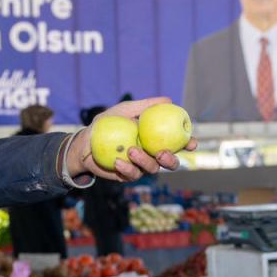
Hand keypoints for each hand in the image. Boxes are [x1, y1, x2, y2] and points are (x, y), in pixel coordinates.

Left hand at [64, 96, 198, 181]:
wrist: (85, 142)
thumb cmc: (107, 124)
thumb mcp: (124, 110)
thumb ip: (144, 106)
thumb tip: (168, 100)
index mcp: (156, 139)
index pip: (177, 143)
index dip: (188, 144)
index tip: (191, 143)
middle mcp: (152, 155)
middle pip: (170, 163)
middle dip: (170, 160)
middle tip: (161, 152)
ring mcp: (141, 167)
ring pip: (152, 169)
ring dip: (144, 161)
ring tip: (131, 150)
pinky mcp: (127, 176)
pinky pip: (132, 175)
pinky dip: (126, 168)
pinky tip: (118, 161)